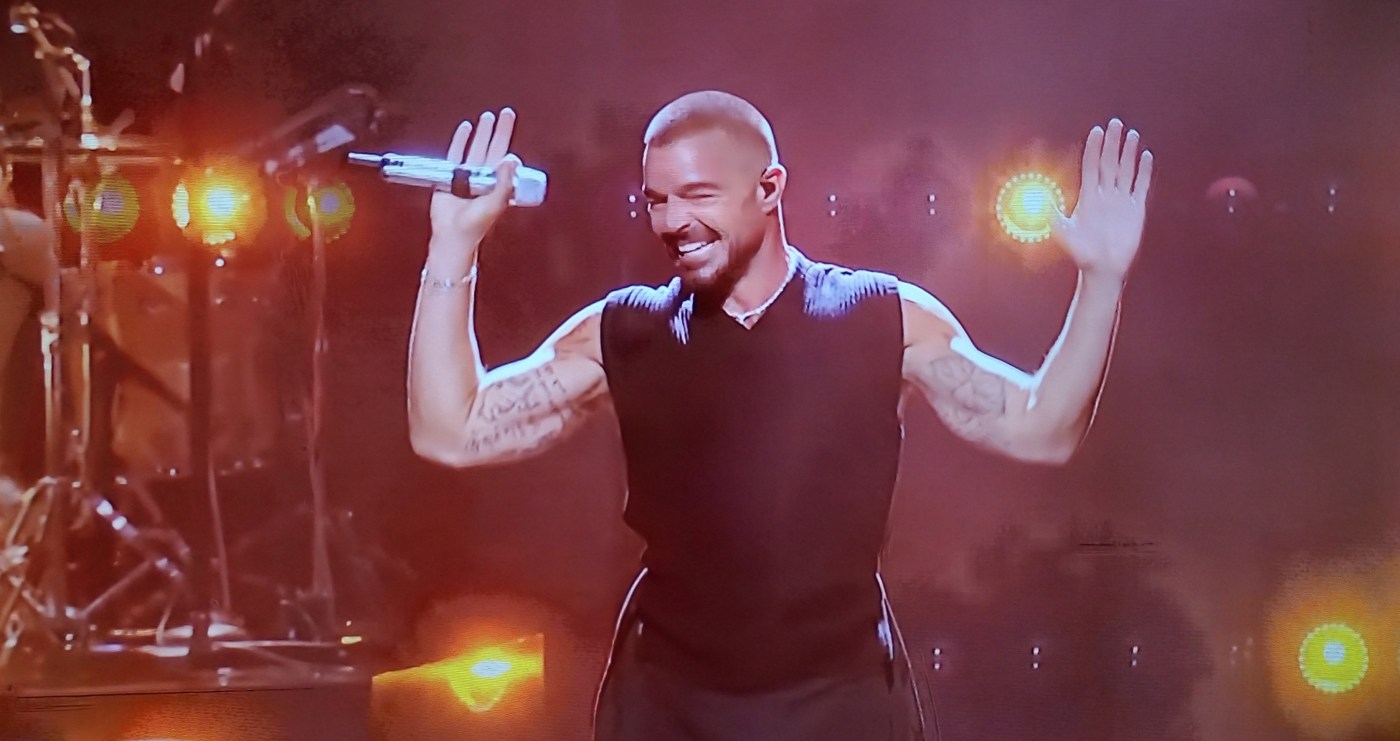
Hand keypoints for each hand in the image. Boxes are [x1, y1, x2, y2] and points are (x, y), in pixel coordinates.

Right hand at [428, 108, 520, 259]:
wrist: (453, 235)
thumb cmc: (476, 224)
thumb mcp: (495, 203)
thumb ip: (504, 182)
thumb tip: (511, 158)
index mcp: (496, 183)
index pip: (505, 157)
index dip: (508, 140)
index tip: (512, 123)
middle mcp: (483, 176)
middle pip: (492, 148)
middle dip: (498, 130)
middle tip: (506, 112)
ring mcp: (466, 175)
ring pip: (475, 148)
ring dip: (481, 133)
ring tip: (487, 116)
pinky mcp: (449, 175)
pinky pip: (455, 154)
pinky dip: (460, 141)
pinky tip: (465, 127)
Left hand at [1052, 118, 1153, 281]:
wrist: (1103, 269)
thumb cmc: (1082, 254)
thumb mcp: (1064, 233)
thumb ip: (1053, 216)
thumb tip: (1039, 201)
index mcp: (1088, 197)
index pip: (1091, 167)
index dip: (1093, 149)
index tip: (1096, 132)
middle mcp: (1105, 195)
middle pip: (1109, 163)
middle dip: (1111, 144)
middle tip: (1114, 123)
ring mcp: (1121, 201)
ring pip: (1126, 171)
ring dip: (1128, 153)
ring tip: (1131, 134)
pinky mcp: (1135, 209)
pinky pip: (1140, 186)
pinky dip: (1144, 172)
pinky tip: (1146, 156)